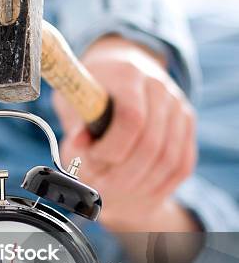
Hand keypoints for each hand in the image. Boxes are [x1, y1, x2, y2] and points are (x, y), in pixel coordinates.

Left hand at [53, 36, 197, 231]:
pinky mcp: (187, 125)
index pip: (131, 120)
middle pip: (152, 145)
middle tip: (100, 185)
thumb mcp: (75, 100)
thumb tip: (78, 145)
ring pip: (169, 160)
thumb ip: (77, 124)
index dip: (111, 149)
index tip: (91, 158)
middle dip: (123, 175)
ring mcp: (178, 107)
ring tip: (115, 190)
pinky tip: (138, 189)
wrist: (118, 72)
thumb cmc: (91, 92)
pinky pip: (182, 165)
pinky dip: (160, 184)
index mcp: (129, 75)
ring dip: (140, 184)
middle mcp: (161, 88)